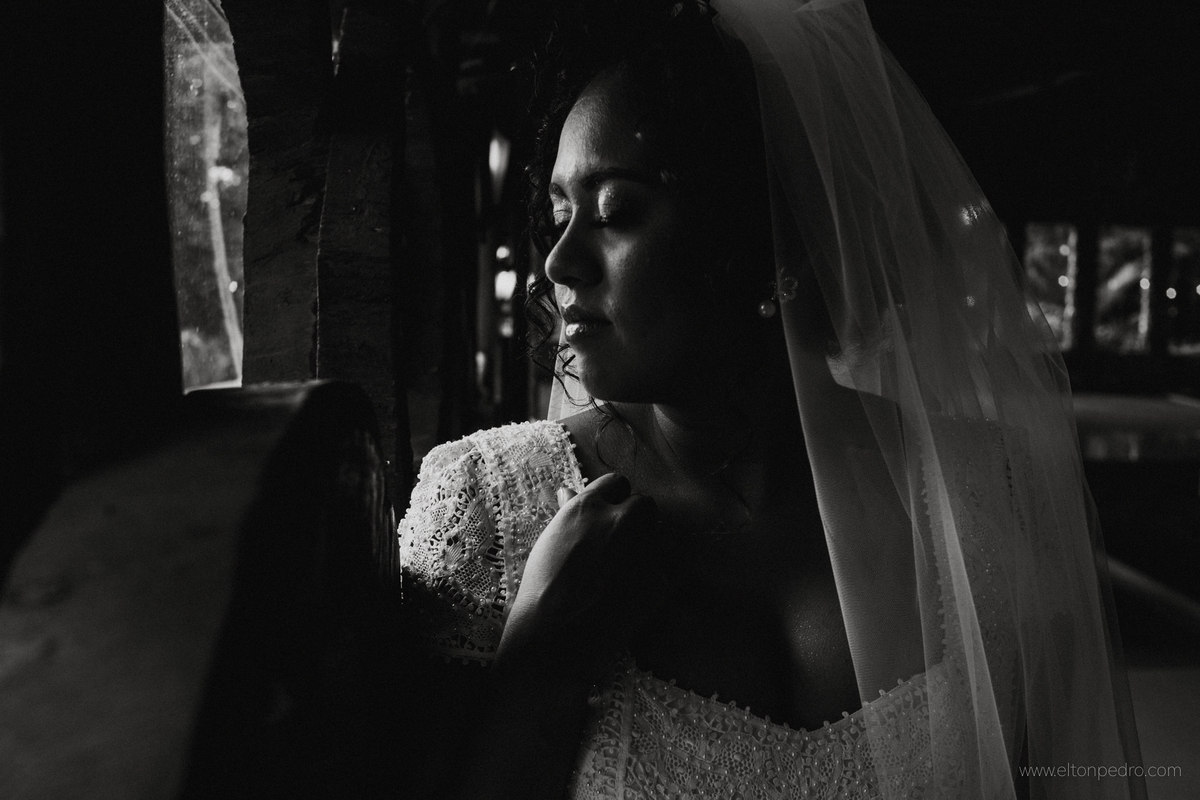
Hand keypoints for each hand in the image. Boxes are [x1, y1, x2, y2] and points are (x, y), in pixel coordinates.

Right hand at [497, 473, 662, 677]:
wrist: (556, 635)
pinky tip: (635, 593)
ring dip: (650, 546)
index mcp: (590, 507)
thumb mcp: (551, 541)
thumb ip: (568, 512)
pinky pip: (669, 569)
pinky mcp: (662, 579)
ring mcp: (644, 549)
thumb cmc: (543, 588)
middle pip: (644, 505)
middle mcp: (621, 521)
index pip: (616, 483)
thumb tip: (568, 490)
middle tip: (620, 546)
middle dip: (636, 521)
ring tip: (628, 571)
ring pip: (661, 534)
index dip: (613, 499)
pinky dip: (657, 578)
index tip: (609, 516)